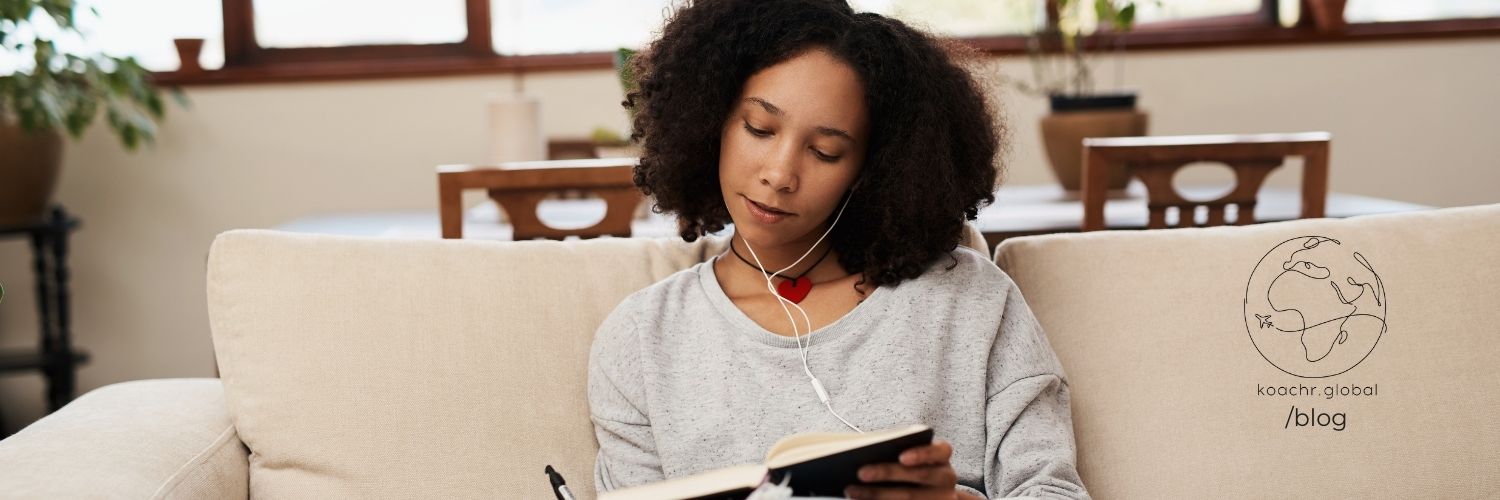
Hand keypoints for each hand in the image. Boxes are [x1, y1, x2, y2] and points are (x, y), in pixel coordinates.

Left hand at [844, 440, 980, 499]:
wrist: (936, 498)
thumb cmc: (917, 470)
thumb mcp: (916, 460)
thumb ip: (899, 453)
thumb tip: (867, 451)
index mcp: (942, 458)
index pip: (941, 451)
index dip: (922, 453)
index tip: (901, 457)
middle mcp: (946, 478)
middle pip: (919, 475)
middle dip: (887, 473)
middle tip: (861, 472)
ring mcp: (941, 499)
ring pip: (909, 498)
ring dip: (876, 495)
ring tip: (851, 491)